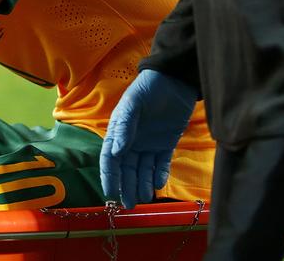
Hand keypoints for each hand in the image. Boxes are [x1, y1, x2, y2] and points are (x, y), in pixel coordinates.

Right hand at [100, 69, 198, 208]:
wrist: (174, 79)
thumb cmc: (148, 87)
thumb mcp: (134, 103)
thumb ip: (125, 126)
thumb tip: (117, 151)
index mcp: (118, 131)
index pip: (110, 158)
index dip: (109, 176)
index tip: (110, 192)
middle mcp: (131, 141)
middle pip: (126, 169)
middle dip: (126, 186)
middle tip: (129, 204)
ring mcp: (148, 143)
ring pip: (143, 170)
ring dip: (142, 184)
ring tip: (144, 199)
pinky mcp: (165, 144)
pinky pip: (160, 164)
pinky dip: (159, 175)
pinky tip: (158, 184)